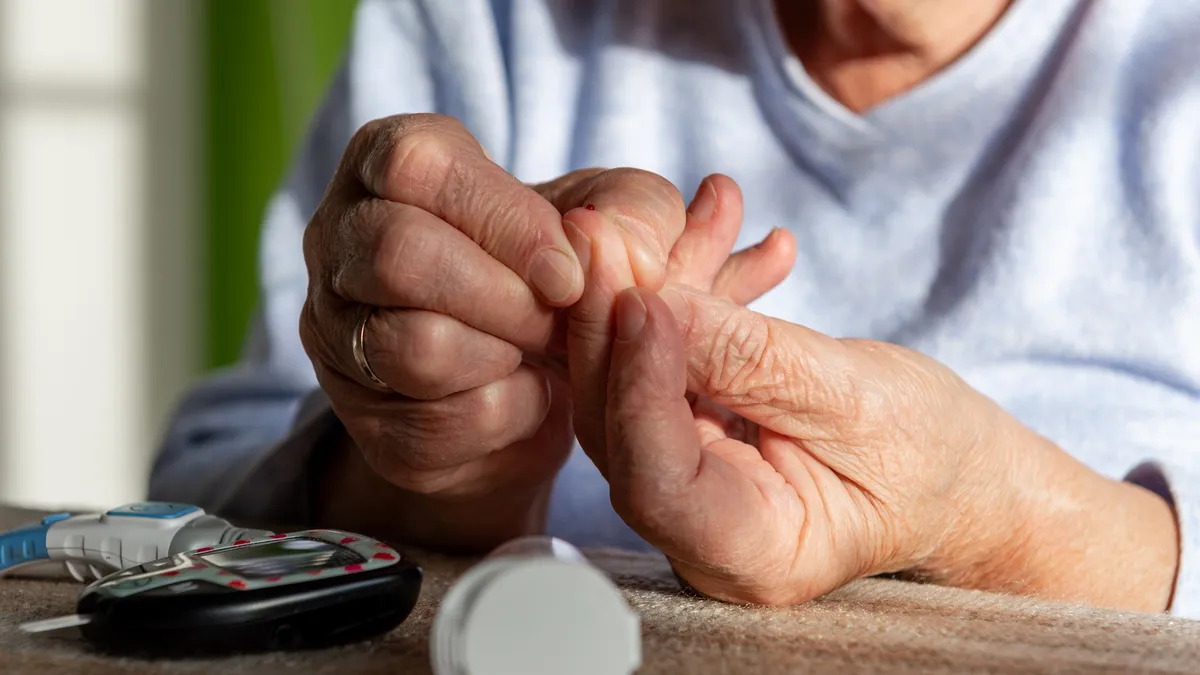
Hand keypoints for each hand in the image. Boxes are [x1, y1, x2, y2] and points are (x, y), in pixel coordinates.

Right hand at [300, 113, 780, 550]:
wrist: (523, 380)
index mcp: (397, 162)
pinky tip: (533, 398)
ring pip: (408, 345)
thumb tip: (725, 204)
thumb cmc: (558, 279)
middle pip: (398, 255)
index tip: (571, 270)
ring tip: (549, 356)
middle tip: (562, 322)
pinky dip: (505, 413)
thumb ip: (654, 215)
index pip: (423, 166)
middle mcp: (342, 237)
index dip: (505, 221)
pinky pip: (429, 420)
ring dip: (506, 356)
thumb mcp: (610, 226)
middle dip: (505, 298)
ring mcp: (338, 330)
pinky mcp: (363, 414)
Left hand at [570, 230, 1178, 611]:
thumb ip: (754, 359)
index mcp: (750, 552)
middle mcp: (695, 529)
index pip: (657, 480)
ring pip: (631, 377)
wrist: (952, 469)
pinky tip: (720, 221)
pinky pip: (663, 356)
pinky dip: (687, 290)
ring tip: (687, 207)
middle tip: (608, 227)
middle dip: (615, 317)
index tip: (642, 299)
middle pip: (621, 424)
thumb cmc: (930, 456)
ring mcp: (683, 481)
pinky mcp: (684, 432)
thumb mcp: (857, 400)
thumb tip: (652, 303)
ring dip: (655, 284)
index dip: (640, 387)